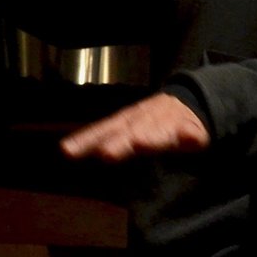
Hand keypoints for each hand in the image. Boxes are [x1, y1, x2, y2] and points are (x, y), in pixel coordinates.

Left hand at [59, 92, 209, 161]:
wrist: (190, 102)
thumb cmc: (150, 120)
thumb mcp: (124, 125)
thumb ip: (99, 138)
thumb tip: (63, 148)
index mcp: (125, 121)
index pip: (102, 131)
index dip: (85, 140)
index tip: (67, 150)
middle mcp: (144, 119)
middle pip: (130, 131)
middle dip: (119, 142)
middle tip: (106, 154)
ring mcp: (168, 123)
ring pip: (160, 131)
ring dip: (151, 137)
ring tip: (142, 143)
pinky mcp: (192, 130)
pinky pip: (191, 133)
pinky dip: (190, 135)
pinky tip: (191, 139)